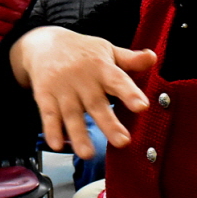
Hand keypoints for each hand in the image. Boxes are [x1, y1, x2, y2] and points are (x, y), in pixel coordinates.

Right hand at [11, 27, 155, 157]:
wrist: (44, 42)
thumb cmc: (82, 51)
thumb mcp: (106, 50)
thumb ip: (129, 60)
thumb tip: (152, 57)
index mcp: (102, 68)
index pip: (118, 80)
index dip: (130, 93)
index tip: (142, 106)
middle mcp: (82, 80)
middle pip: (96, 104)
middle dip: (109, 124)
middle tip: (123, 141)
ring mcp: (63, 89)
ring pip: (72, 114)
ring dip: (79, 135)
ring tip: (87, 154)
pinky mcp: (45, 96)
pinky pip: (48, 115)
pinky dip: (52, 130)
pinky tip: (57, 145)